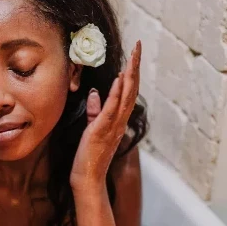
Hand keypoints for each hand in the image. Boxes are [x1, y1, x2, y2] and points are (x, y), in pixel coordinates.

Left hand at [70, 41, 141, 192]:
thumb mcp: (91, 129)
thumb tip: (95, 93)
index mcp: (118, 120)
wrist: (87, 178)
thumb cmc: (89, 156)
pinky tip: (120, 78)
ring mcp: (113, 126)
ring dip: (130, 74)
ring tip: (133, 56)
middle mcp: (120, 121)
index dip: (132, 72)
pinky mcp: (102, 130)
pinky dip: (117, 93)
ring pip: (127, 96)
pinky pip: (112, 108)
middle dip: (135, 67)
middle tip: (138, 47)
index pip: (128, 92)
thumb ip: (94, 111)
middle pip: (132, 89)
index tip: (134, 54)